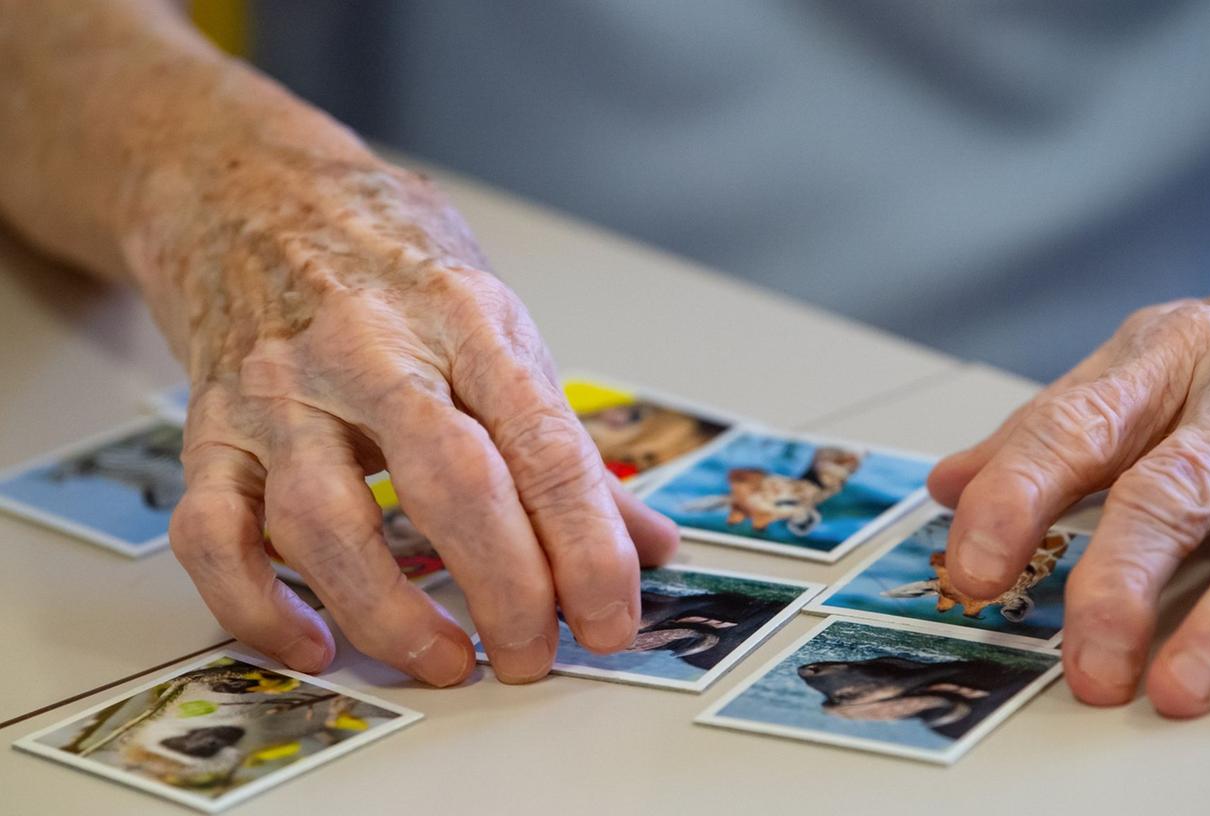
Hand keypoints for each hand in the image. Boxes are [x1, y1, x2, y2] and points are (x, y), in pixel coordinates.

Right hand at [142, 149, 677, 685]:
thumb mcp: (495, 325)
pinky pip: (213, 534)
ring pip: (324, 522)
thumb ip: (564, 441)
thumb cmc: (390, 264)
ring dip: (391, 613)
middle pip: (449, 483)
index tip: (611, 619)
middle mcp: (369, 351)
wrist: (251, 195)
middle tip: (535, 656)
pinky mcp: (209, 430)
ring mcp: (279, 392)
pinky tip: (316, 644)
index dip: (587, 546)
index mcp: (465, 320)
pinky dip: (258, 606)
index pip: (544, 445)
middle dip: (506, 587)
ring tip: (449, 662)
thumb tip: (647, 544)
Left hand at [928, 242, 1209, 715]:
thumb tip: (949, 487)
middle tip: (1085, 660)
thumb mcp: (1148, 363)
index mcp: (1170, 356)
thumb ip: (1050, 429)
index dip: (1015, 499)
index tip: (971, 568)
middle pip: (1175, 490)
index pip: (1075, 427)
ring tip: (1176, 687)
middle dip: (1120, 581)